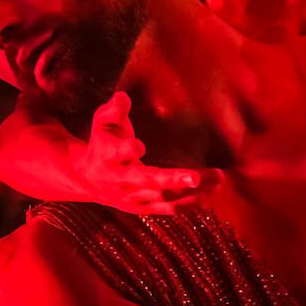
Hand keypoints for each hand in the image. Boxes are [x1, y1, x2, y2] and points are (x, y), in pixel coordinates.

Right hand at [73, 92, 216, 214]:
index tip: (139, 144)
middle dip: (172, 180)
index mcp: (108, 156)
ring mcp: (133, 197)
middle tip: (196, 177)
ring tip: (217, 177)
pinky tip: (212, 191)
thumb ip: (112, 110)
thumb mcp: (101, 123)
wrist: (88, 179)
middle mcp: (121, 180)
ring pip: (165, 197)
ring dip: (193, 191)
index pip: (116, 153)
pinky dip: (192, 202)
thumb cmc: (102, 142)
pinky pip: (170, 208)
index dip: (126, 149)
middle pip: (146, 181)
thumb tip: (122, 97)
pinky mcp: (144, 208)